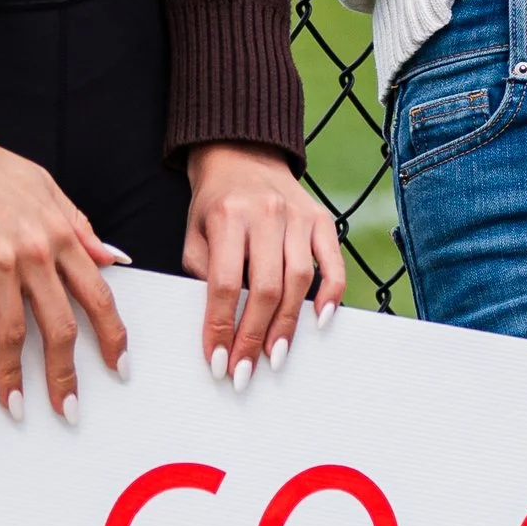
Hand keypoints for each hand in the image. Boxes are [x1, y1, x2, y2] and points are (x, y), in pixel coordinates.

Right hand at [0, 135, 129, 420]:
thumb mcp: (49, 189)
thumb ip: (80, 227)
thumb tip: (111, 258)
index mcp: (62, 236)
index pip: (98, 297)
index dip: (112, 337)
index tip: (118, 366)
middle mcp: (36, 255)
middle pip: (60, 327)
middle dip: (66, 375)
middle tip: (69, 407)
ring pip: (15, 334)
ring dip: (16, 377)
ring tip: (17, 406)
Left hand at [184, 144, 344, 383]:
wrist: (241, 153)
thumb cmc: (214, 203)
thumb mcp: (194, 232)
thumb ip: (202, 273)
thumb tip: (220, 325)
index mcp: (227, 216)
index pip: (223, 283)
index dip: (220, 326)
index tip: (218, 361)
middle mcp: (266, 213)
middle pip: (265, 288)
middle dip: (254, 336)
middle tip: (245, 373)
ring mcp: (298, 215)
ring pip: (299, 280)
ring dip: (288, 325)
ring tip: (275, 357)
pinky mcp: (321, 218)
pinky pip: (333, 261)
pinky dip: (332, 293)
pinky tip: (322, 321)